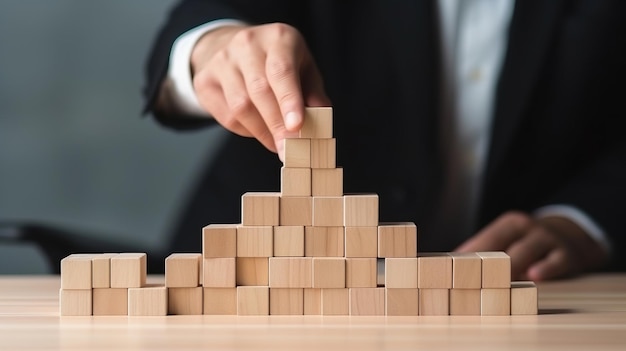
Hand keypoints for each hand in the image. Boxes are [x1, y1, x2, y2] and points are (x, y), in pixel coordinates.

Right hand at [191, 23, 330, 159]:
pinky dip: (246, 131)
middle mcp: (247, 44)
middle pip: (259, 91)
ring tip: (277, 143)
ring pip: (240, 107)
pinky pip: (226, 115)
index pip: (281, 70)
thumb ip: (314, 95)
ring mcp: (222, 61)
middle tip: (289, 149)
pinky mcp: (205, 81)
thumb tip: (321, 124)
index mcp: (278, 38)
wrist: (236, 49)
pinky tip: (259, 130)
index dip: (289, 100)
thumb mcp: (304, 69)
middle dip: (276, 126)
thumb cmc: (279, 62)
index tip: (297, 126)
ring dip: (262, 132)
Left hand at [455, 211, 608, 280]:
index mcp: (509, 224)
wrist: (573, 238)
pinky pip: (556, 261)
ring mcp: (548, 240)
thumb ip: (485, 253)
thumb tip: (451, 270)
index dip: (467, 256)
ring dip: (510, 266)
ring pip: (526, 251)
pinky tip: (535, 275)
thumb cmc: (529, 245)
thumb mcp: (510, 242)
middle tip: (468, 278)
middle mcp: (527, 228)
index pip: (485, 239)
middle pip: (503, 245)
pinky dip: (545, 268)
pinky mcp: (568, 255)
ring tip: (496, 279)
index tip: (451, 271)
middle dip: (485, 263)